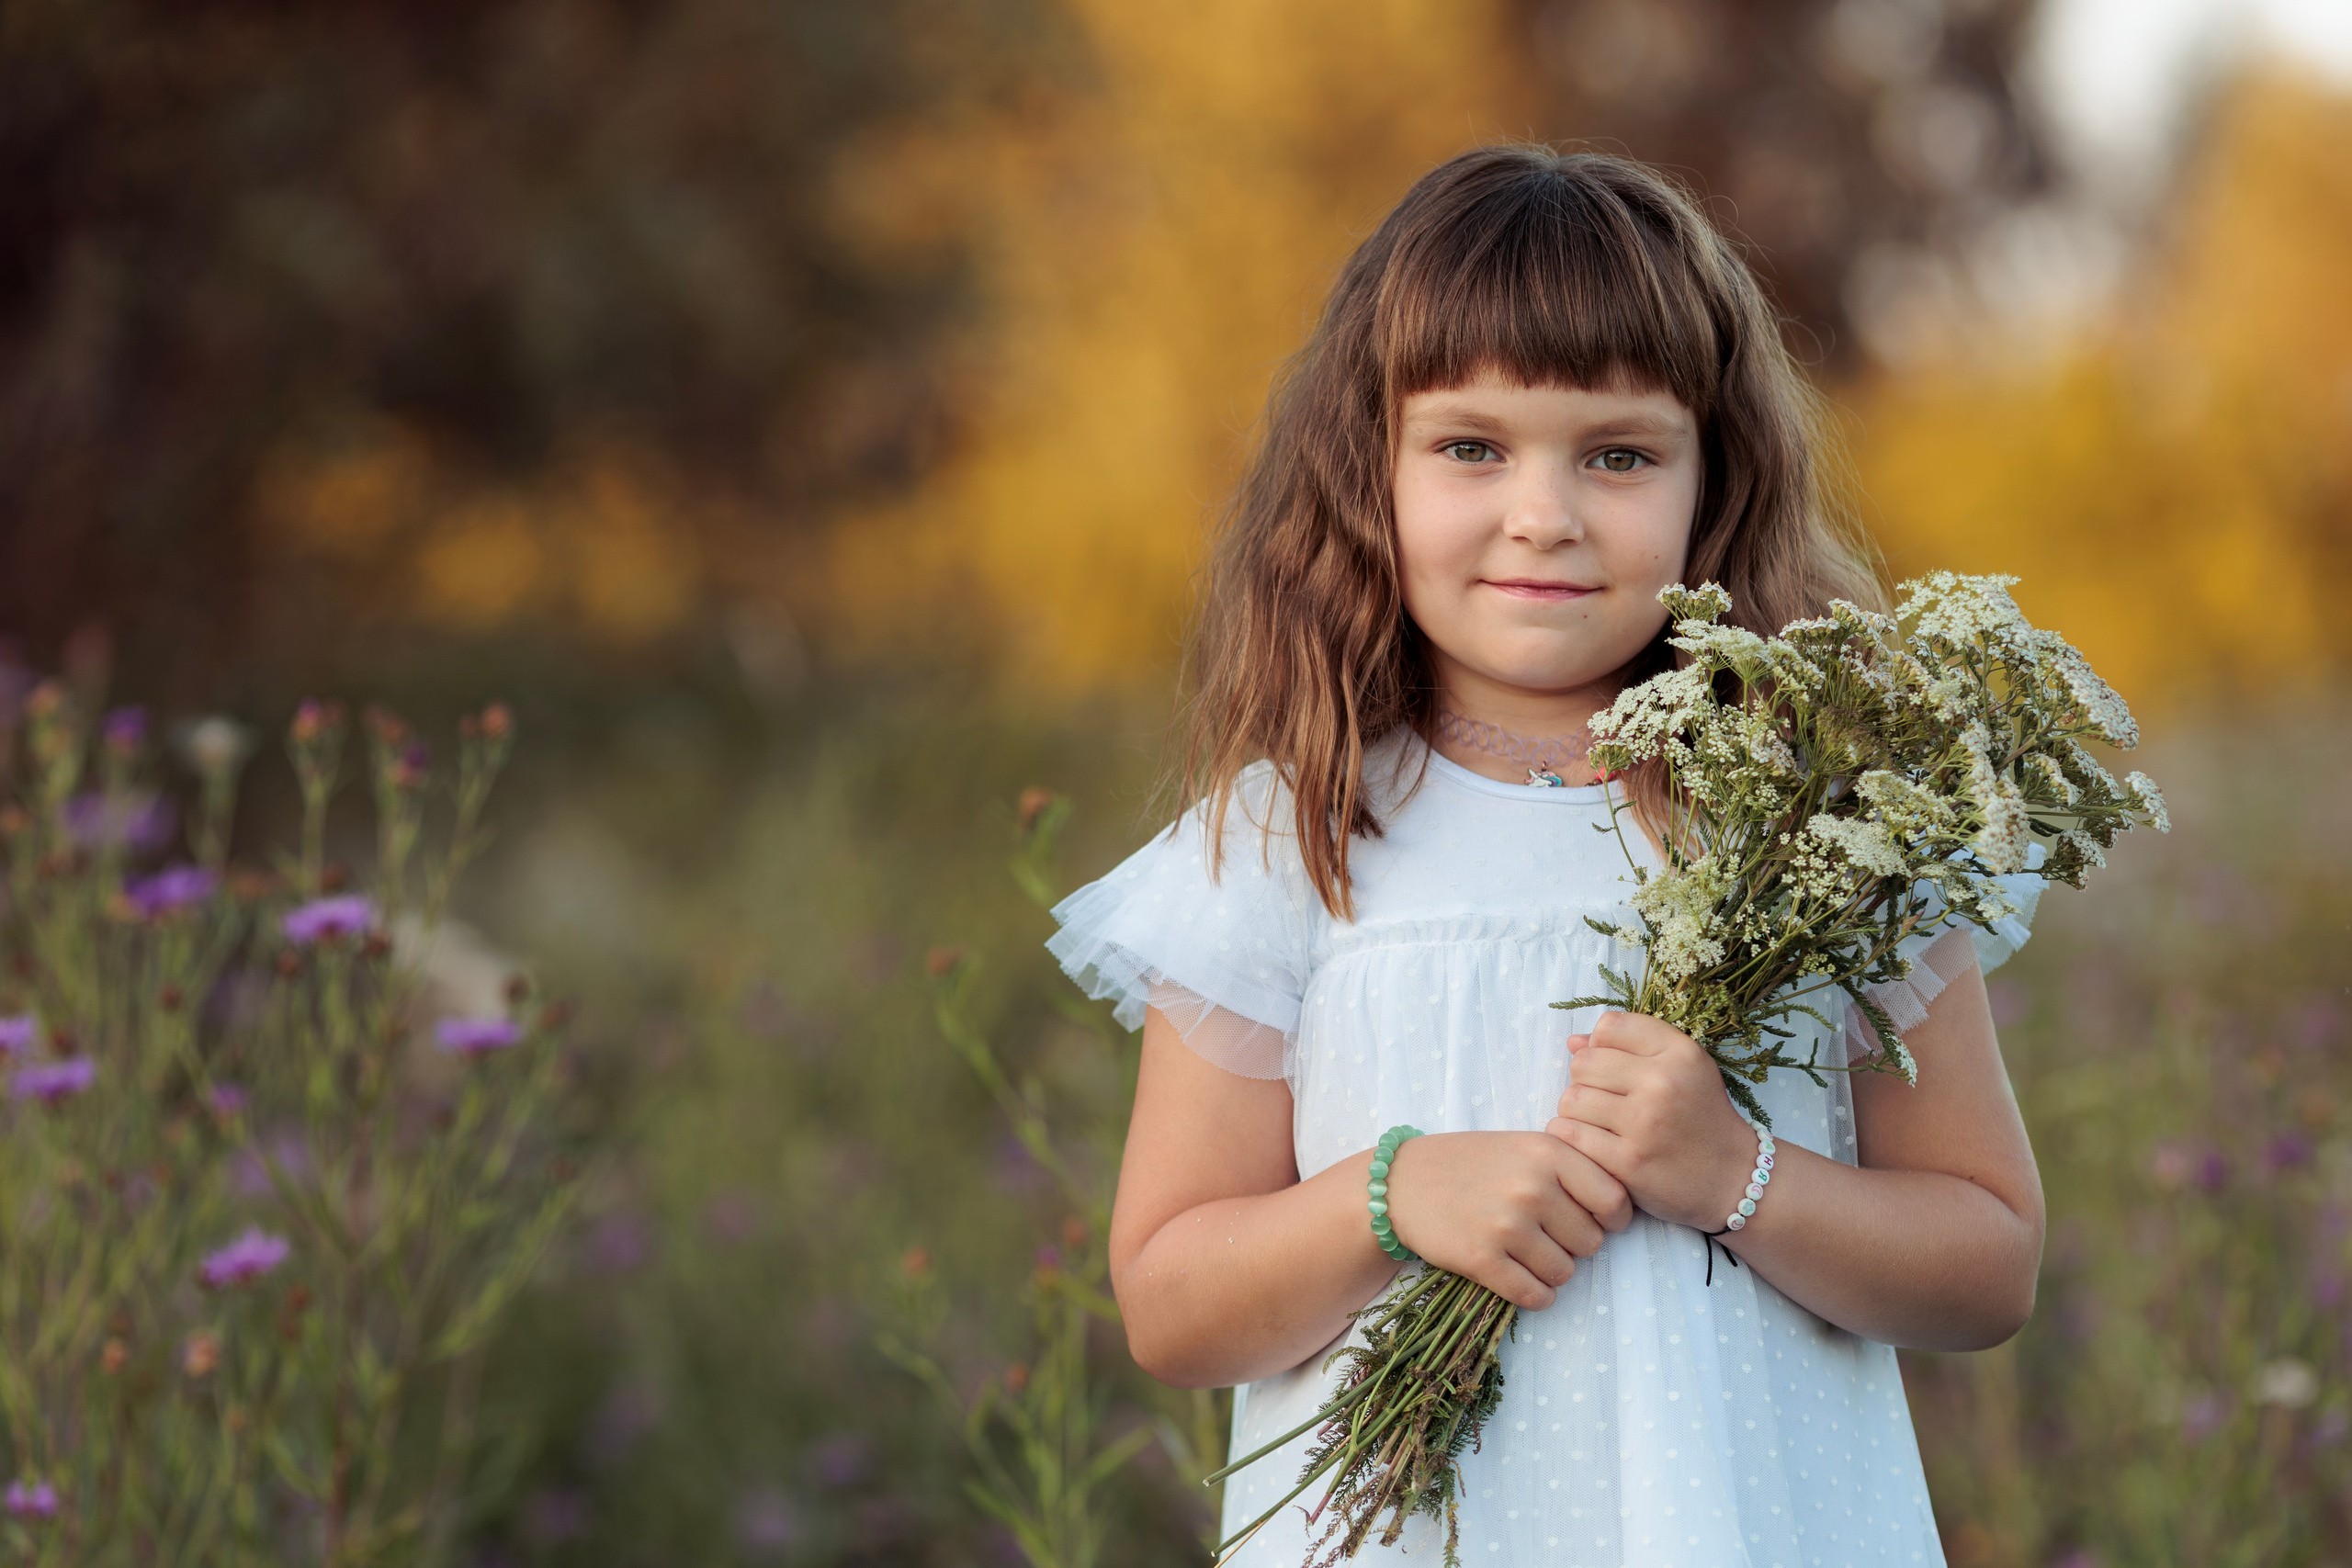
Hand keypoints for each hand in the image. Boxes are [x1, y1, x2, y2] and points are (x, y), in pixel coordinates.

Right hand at [1383, 1131, 1633, 1310]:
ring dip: (1552, 1271)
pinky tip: (1518, 1276)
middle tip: (1547, 1234)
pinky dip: (1534, 1293)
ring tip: (1527, 1252)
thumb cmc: (1473, 1163)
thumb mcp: (1525, 1145)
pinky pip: (1535, 1296)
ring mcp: (1506, 1225)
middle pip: (1591, 1243)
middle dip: (1574, 1245)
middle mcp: (1532, 1187)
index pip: (1615, 1201)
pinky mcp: (1482, 1260)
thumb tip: (1623, 1210)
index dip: (1613, 1219)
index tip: (1594, 1220)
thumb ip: (1572, 1167)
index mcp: (1548, 1151)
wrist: (1401, 1182)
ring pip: (1565, 1273)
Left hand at [1546, 1011, 1757, 1231]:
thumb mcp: (1683, 1069)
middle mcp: (1663, 1083)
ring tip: (1599, 1122)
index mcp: (1680, 1053)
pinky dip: (1574, 1139)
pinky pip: (1571, 1134)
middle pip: (1583, 1062)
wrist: (1734, 1179)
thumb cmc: (1701, 1118)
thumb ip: (1630, 1046)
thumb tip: (1572, 1041)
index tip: (1614, 1066)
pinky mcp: (1628, 1162)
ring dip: (1577, 1112)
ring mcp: (1644, 1123)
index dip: (1601, 1044)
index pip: (1610, 1026)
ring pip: (1571, 1099)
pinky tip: (1592, 1143)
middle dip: (1586, 1080)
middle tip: (1604, 1099)